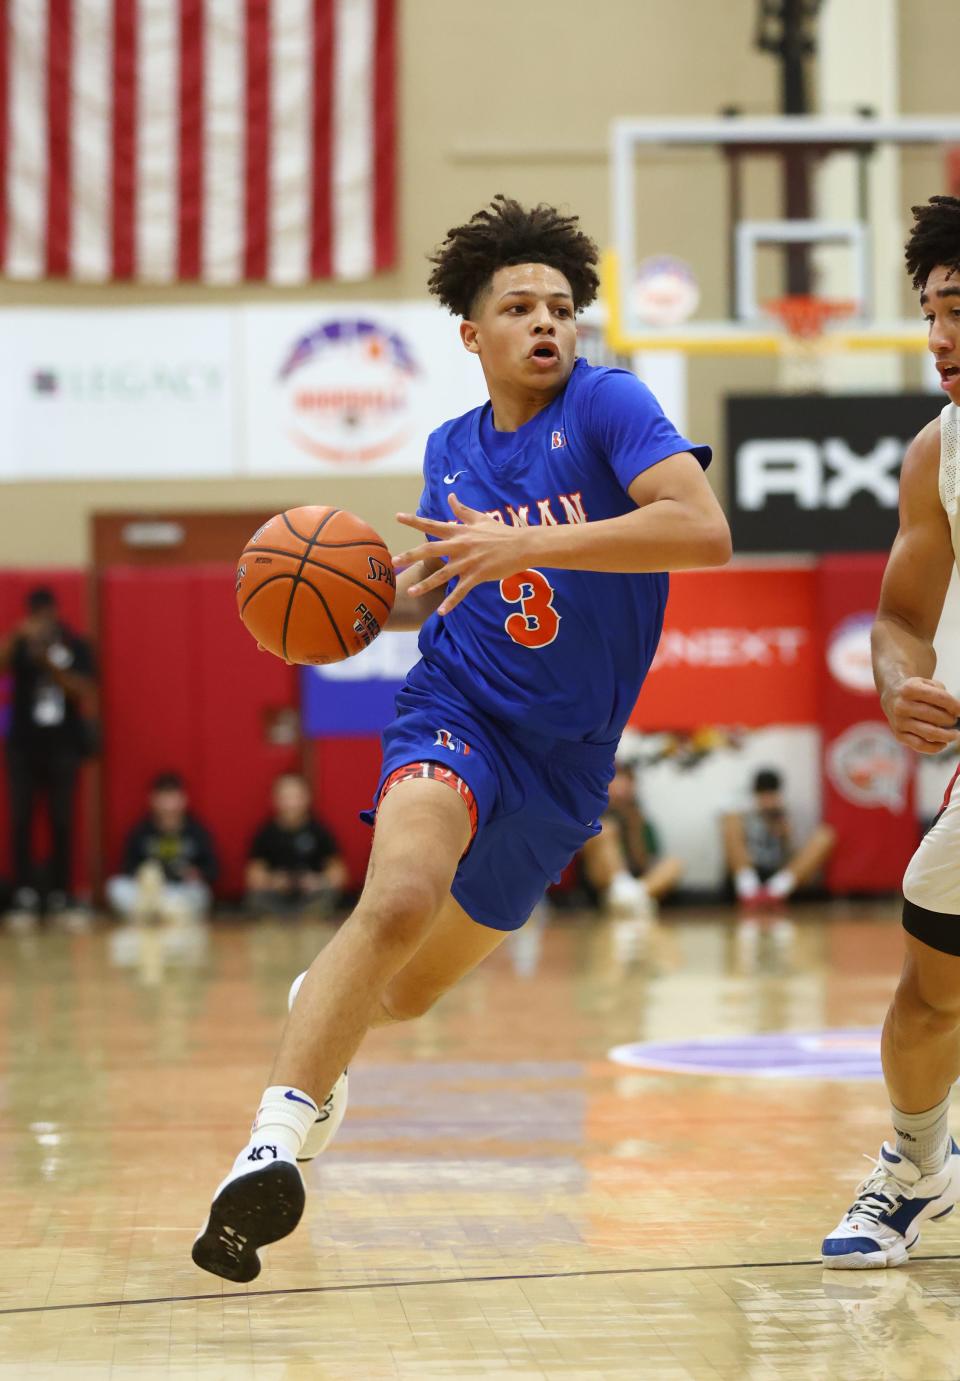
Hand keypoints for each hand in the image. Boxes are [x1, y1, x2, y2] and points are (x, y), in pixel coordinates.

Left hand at [394, 494, 530, 614]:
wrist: (522, 545)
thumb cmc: (501, 532)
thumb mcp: (480, 518)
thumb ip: (462, 510)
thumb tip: (451, 497)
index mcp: (459, 532)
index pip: (432, 524)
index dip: (414, 520)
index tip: (397, 517)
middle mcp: (460, 546)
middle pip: (430, 550)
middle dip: (411, 555)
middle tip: (394, 561)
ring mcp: (468, 562)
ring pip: (442, 575)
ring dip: (425, 584)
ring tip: (410, 592)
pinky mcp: (478, 575)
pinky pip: (461, 591)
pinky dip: (451, 602)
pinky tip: (441, 612)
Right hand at [881, 676, 959, 753]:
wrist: (892, 697)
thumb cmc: (916, 691)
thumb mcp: (928, 684)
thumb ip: (942, 695)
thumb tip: (955, 714)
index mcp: (910, 689)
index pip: (940, 698)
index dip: (955, 706)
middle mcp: (902, 706)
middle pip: (935, 716)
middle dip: (950, 720)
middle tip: (953, 720)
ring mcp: (899, 722)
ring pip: (929, 733)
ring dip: (947, 736)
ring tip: (954, 734)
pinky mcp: (899, 735)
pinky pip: (920, 745)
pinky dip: (935, 747)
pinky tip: (943, 743)